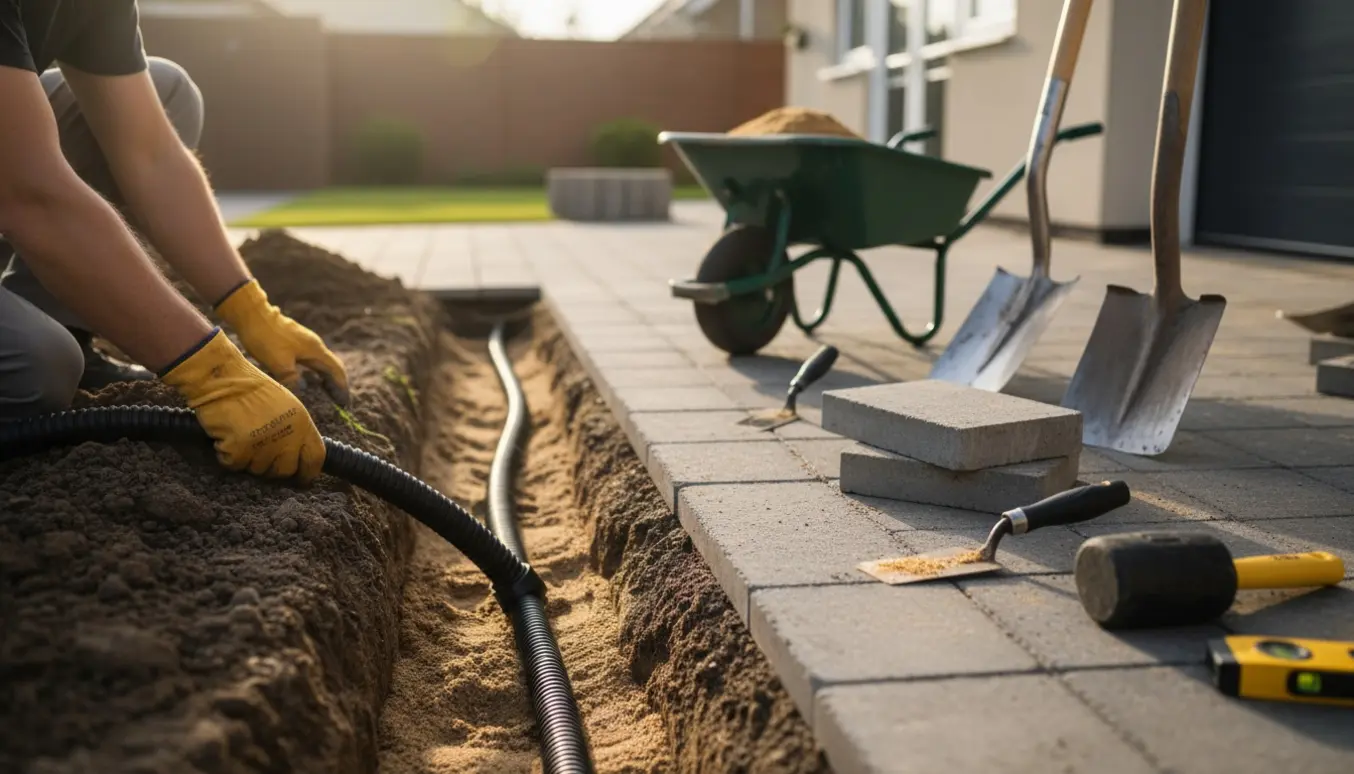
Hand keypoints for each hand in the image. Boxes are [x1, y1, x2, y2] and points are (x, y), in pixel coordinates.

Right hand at [161, 327, 325, 482]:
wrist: (221, 377)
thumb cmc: (250, 389)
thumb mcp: (286, 405)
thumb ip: (295, 431)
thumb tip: (296, 459)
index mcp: (302, 422)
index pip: (315, 457)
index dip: (308, 472)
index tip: (301, 480)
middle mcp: (288, 435)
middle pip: (285, 470)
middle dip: (271, 469)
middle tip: (258, 454)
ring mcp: (264, 443)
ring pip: (258, 470)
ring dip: (247, 459)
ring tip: (240, 435)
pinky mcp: (240, 448)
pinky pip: (234, 465)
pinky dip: (227, 455)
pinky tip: (225, 436)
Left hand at [215, 278, 349, 404]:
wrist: (253, 315)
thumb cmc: (266, 338)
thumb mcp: (279, 363)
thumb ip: (292, 381)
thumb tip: (301, 393)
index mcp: (316, 351)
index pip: (336, 371)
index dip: (341, 388)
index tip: (344, 404)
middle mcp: (315, 346)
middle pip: (332, 367)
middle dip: (336, 385)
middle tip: (337, 403)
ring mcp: (305, 343)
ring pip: (321, 364)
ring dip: (326, 379)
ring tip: (325, 395)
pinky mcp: (295, 342)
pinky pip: (312, 361)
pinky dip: (315, 373)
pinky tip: (308, 380)